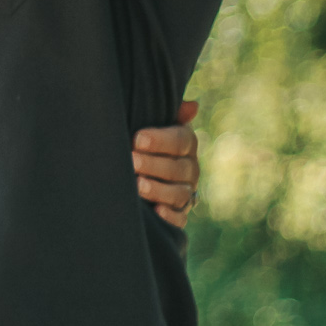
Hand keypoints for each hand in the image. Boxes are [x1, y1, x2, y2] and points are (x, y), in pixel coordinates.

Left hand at [132, 100, 200, 228]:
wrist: (132, 170)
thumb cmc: (140, 140)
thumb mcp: (150, 123)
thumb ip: (168, 113)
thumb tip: (193, 106)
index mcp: (186, 144)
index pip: (182, 141)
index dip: (161, 140)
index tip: (137, 139)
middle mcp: (190, 169)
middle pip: (180, 168)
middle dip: (154, 165)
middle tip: (132, 162)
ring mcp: (186, 193)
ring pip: (180, 194)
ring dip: (159, 190)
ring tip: (137, 185)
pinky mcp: (179, 214)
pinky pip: (180, 218)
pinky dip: (169, 216)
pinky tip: (156, 212)